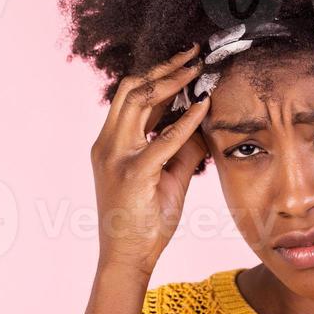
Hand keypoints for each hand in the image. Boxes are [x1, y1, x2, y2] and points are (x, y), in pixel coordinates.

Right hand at [90, 43, 209, 276]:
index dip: (159, 76)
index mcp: (111, 144)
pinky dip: (185, 120)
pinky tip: (203, 107)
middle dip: (163, 67)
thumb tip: (204, 124)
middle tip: (193, 55)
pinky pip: (162, 139)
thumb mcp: (168, 178)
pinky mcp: (132, 173)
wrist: (126, 258)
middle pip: (131, 88)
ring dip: (170, 81)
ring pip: (138, 100)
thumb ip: (182, 150)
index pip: (132, 98)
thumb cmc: (144, 222)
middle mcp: (108, 144)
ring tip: (197, 69)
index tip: (185, 64)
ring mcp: (116, 157)